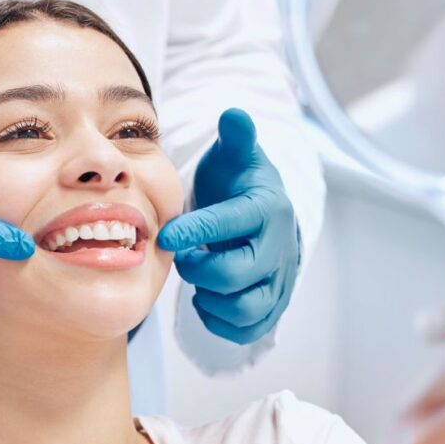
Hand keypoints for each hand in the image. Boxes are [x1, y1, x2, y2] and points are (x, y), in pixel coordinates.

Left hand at [157, 108, 299, 344]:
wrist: (264, 215)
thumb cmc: (239, 185)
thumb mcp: (235, 157)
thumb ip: (235, 138)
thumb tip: (233, 114)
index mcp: (266, 209)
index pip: (232, 223)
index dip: (197, 230)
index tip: (166, 234)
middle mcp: (278, 249)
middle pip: (236, 274)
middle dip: (199, 268)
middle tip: (183, 256)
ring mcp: (277, 281)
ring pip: (246, 308)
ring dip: (211, 298)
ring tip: (197, 277)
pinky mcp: (271, 306)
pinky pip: (248, 329)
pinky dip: (221, 321)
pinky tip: (205, 299)